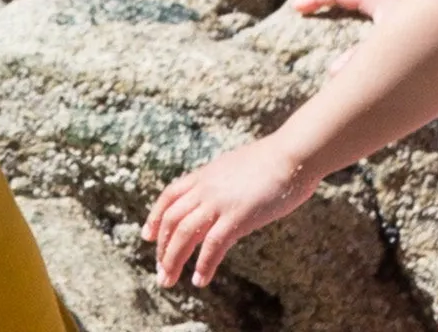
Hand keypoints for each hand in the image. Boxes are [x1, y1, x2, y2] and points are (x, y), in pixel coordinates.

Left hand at [144, 137, 317, 287]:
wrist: (289, 156)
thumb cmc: (270, 163)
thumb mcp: (234, 169)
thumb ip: (222, 183)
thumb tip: (222, 195)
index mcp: (203, 176)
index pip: (168, 196)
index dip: (155, 217)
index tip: (147, 236)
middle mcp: (205, 188)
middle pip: (172, 219)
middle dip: (163, 248)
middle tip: (161, 273)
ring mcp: (219, 202)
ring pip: (185, 232)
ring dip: (173, 259)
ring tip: (168, 280)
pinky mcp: (238, 216)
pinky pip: (213, 244)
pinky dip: (204, 264)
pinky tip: (199, 281)